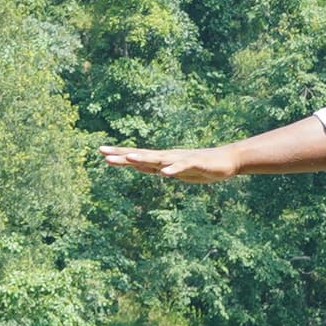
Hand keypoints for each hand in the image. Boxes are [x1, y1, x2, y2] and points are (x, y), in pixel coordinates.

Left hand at [101, 144, 240, 181]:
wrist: (225, 160)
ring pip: (159, 159)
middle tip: (102, 152)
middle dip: (122, 155)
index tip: (100, 151)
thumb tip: (136, 166)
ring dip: (144, 159)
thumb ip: (154, 168)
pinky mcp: (195, 164)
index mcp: (162, 159)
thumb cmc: (197, 166)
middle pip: (142, 155)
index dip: (119, 154)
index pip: (136, 156)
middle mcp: (168, 156)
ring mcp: (180, 159)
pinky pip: (182, 168)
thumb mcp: (171, 170)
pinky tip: (164, 174)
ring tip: (129, 160)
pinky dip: (173, 170)